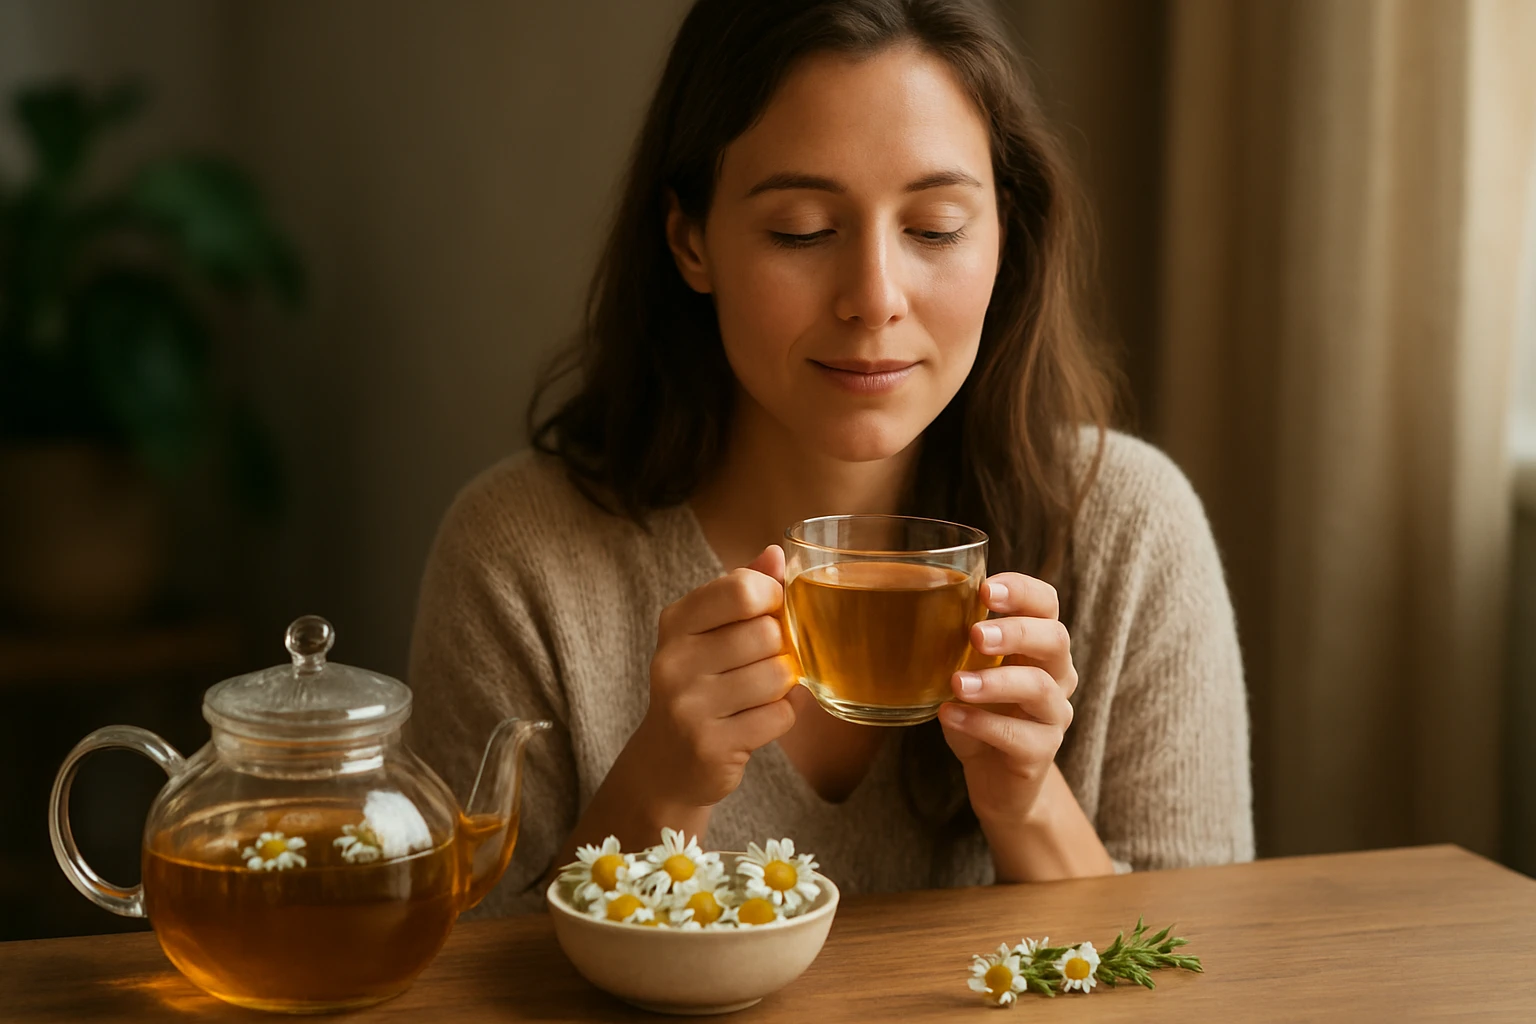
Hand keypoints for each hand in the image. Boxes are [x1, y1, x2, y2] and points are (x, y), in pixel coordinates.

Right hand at [629, 544, 797, 811]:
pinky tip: (760, 718)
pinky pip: (779, 716)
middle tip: (767, 661)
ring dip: (784, 685)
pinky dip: (783, 715)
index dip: (773, 597)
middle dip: (782, 648)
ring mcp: (689, 706)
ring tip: (763, 692)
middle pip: (767, 634)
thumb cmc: (699, 687)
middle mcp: (674, 661)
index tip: (773, 612)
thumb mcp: (708, 633)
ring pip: (777, 676)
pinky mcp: (711, 745)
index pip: (741, 589)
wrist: (666, 765)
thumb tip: (777, 553)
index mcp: (676, 622)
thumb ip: (742, 590)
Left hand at [937, 572, 1077, 827]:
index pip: (1047, 604)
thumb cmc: (980, 710)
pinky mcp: (1040, 753)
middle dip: (1015, 632)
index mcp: (1039, 644)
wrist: (995, 777)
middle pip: (1054, 639)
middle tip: (975, 634)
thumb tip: (916, 599)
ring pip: (1040, 688)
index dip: (1023, 591)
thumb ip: (959, 640)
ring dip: (995, 682)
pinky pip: (1018, 735)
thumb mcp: (968, 669)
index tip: (986, 589)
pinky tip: (949, 715)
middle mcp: (1057, 674)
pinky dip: (981, 722)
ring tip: (957, 682)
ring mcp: (1053, 715)